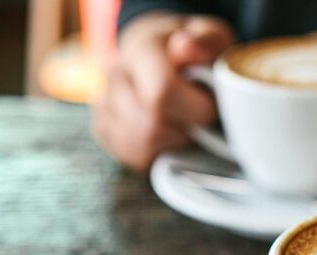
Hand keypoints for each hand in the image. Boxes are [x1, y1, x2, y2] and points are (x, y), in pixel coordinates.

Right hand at [92, 13, 233, 170]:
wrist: (161, 52)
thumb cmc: (193, 50)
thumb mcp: (211, 36)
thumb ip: (206, 41)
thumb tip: (186, 46)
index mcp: (142, 50)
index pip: (162, 93)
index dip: (198, 109)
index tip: (213, 106)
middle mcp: (116, 75)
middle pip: (150, 125)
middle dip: (186, 130)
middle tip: (200, 119)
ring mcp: (104, 104)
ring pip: (139, 144)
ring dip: (172, 143)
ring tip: (185, 125)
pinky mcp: (103, 129)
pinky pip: (130, 156)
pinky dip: (158, 154)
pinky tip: (170, 138)